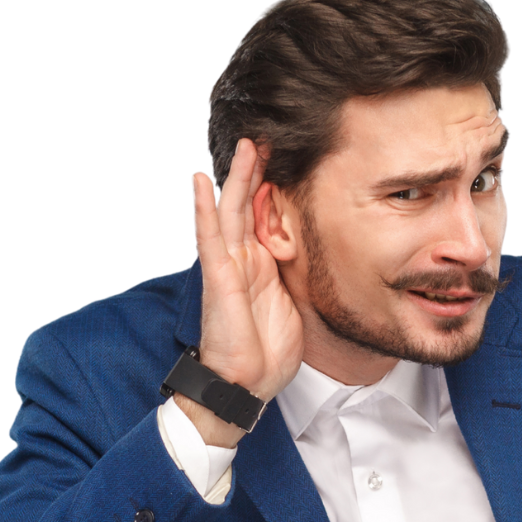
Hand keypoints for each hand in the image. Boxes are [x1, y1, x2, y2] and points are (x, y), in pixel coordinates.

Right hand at [184, 139, 302, 446]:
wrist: (246, 384)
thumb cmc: (266, 353)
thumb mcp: (293, 305)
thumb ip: (296, 278)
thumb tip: (318, 260)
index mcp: (262, 265)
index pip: (264, 216)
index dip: (272, 186)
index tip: (287, 156)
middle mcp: (243, 260)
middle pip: (247, 204)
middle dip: (257, 170)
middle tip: (267, 136)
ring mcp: (229, 266)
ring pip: (231, 211)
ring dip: (237, 176)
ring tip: (245, 144)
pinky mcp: (219, 277)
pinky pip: (210, 237)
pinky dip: (204, 207)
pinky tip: (203, 180)